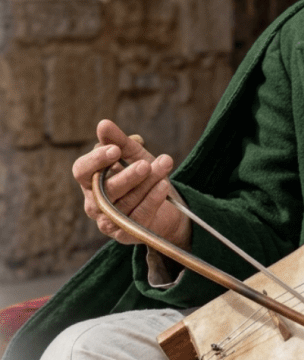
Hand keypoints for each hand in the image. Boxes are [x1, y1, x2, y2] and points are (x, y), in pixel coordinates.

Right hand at [72, 120, 190, 249]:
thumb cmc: (144, 177)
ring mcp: (108, 222)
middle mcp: (94, 203)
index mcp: (90, 180)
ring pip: (124, 203)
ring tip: (165, 166)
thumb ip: (119, 141)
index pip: (81, 170)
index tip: (115, 150)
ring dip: (147, 184)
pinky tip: (163, 186)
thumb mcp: (134, 155)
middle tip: (145, 164)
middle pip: (104, 190)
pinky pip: (137, 219)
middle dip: (126, 176)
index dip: (96, 160)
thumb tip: (103, 124)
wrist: (166, 207)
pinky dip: (152, 200)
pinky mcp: (125, 235)